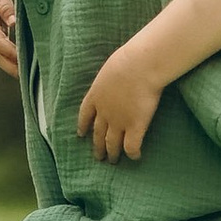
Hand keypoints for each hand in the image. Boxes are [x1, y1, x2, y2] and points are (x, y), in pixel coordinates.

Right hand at [0, 0, 20, 78]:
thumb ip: (4, 6)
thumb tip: (12, 23)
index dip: (9, 52)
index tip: (22, 60)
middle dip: (8, 66)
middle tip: (24, 77)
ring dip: (8, 63)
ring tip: (24, 74)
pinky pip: (0, 47)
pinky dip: (9, 54)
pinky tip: (20, 59)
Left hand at [75, 45, 163, 159]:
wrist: (139, 66)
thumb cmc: (128, 60)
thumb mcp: (111, 68)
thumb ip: (110, 79)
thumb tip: (117, 77)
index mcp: (95, 96)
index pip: (85, 115)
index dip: (83, 126)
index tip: (81, 134)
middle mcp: (104, 112)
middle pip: (97, 133)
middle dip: (97, 146)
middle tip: (98, 156)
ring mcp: (118, 121)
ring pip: (112, 144)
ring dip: (111, 153)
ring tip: (112, 161)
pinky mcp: (135, 127)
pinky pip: (131, 146)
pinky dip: (132, 154)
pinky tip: (135, 157)